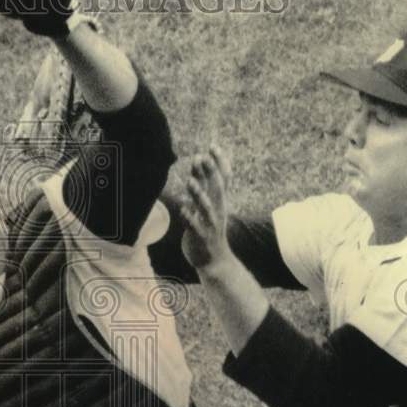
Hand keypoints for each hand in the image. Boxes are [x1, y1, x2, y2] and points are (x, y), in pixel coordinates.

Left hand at [180, 147, 233, 270]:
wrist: (213, 260)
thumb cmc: (207, 228)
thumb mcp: (207, 204)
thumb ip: (202, 184)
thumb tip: (198, 161)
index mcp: (219, 201)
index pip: (224, 179)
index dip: (220, 163)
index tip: (212, 146)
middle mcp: (217, 210)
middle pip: (217, 189)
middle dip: (210, 173)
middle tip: (201, 157)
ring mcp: (210, 224)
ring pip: (206, 207)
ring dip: (198, 194)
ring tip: (190, 181)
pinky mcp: (201, 237)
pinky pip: (195, 227)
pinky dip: (190, 218)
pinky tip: (183, 210)